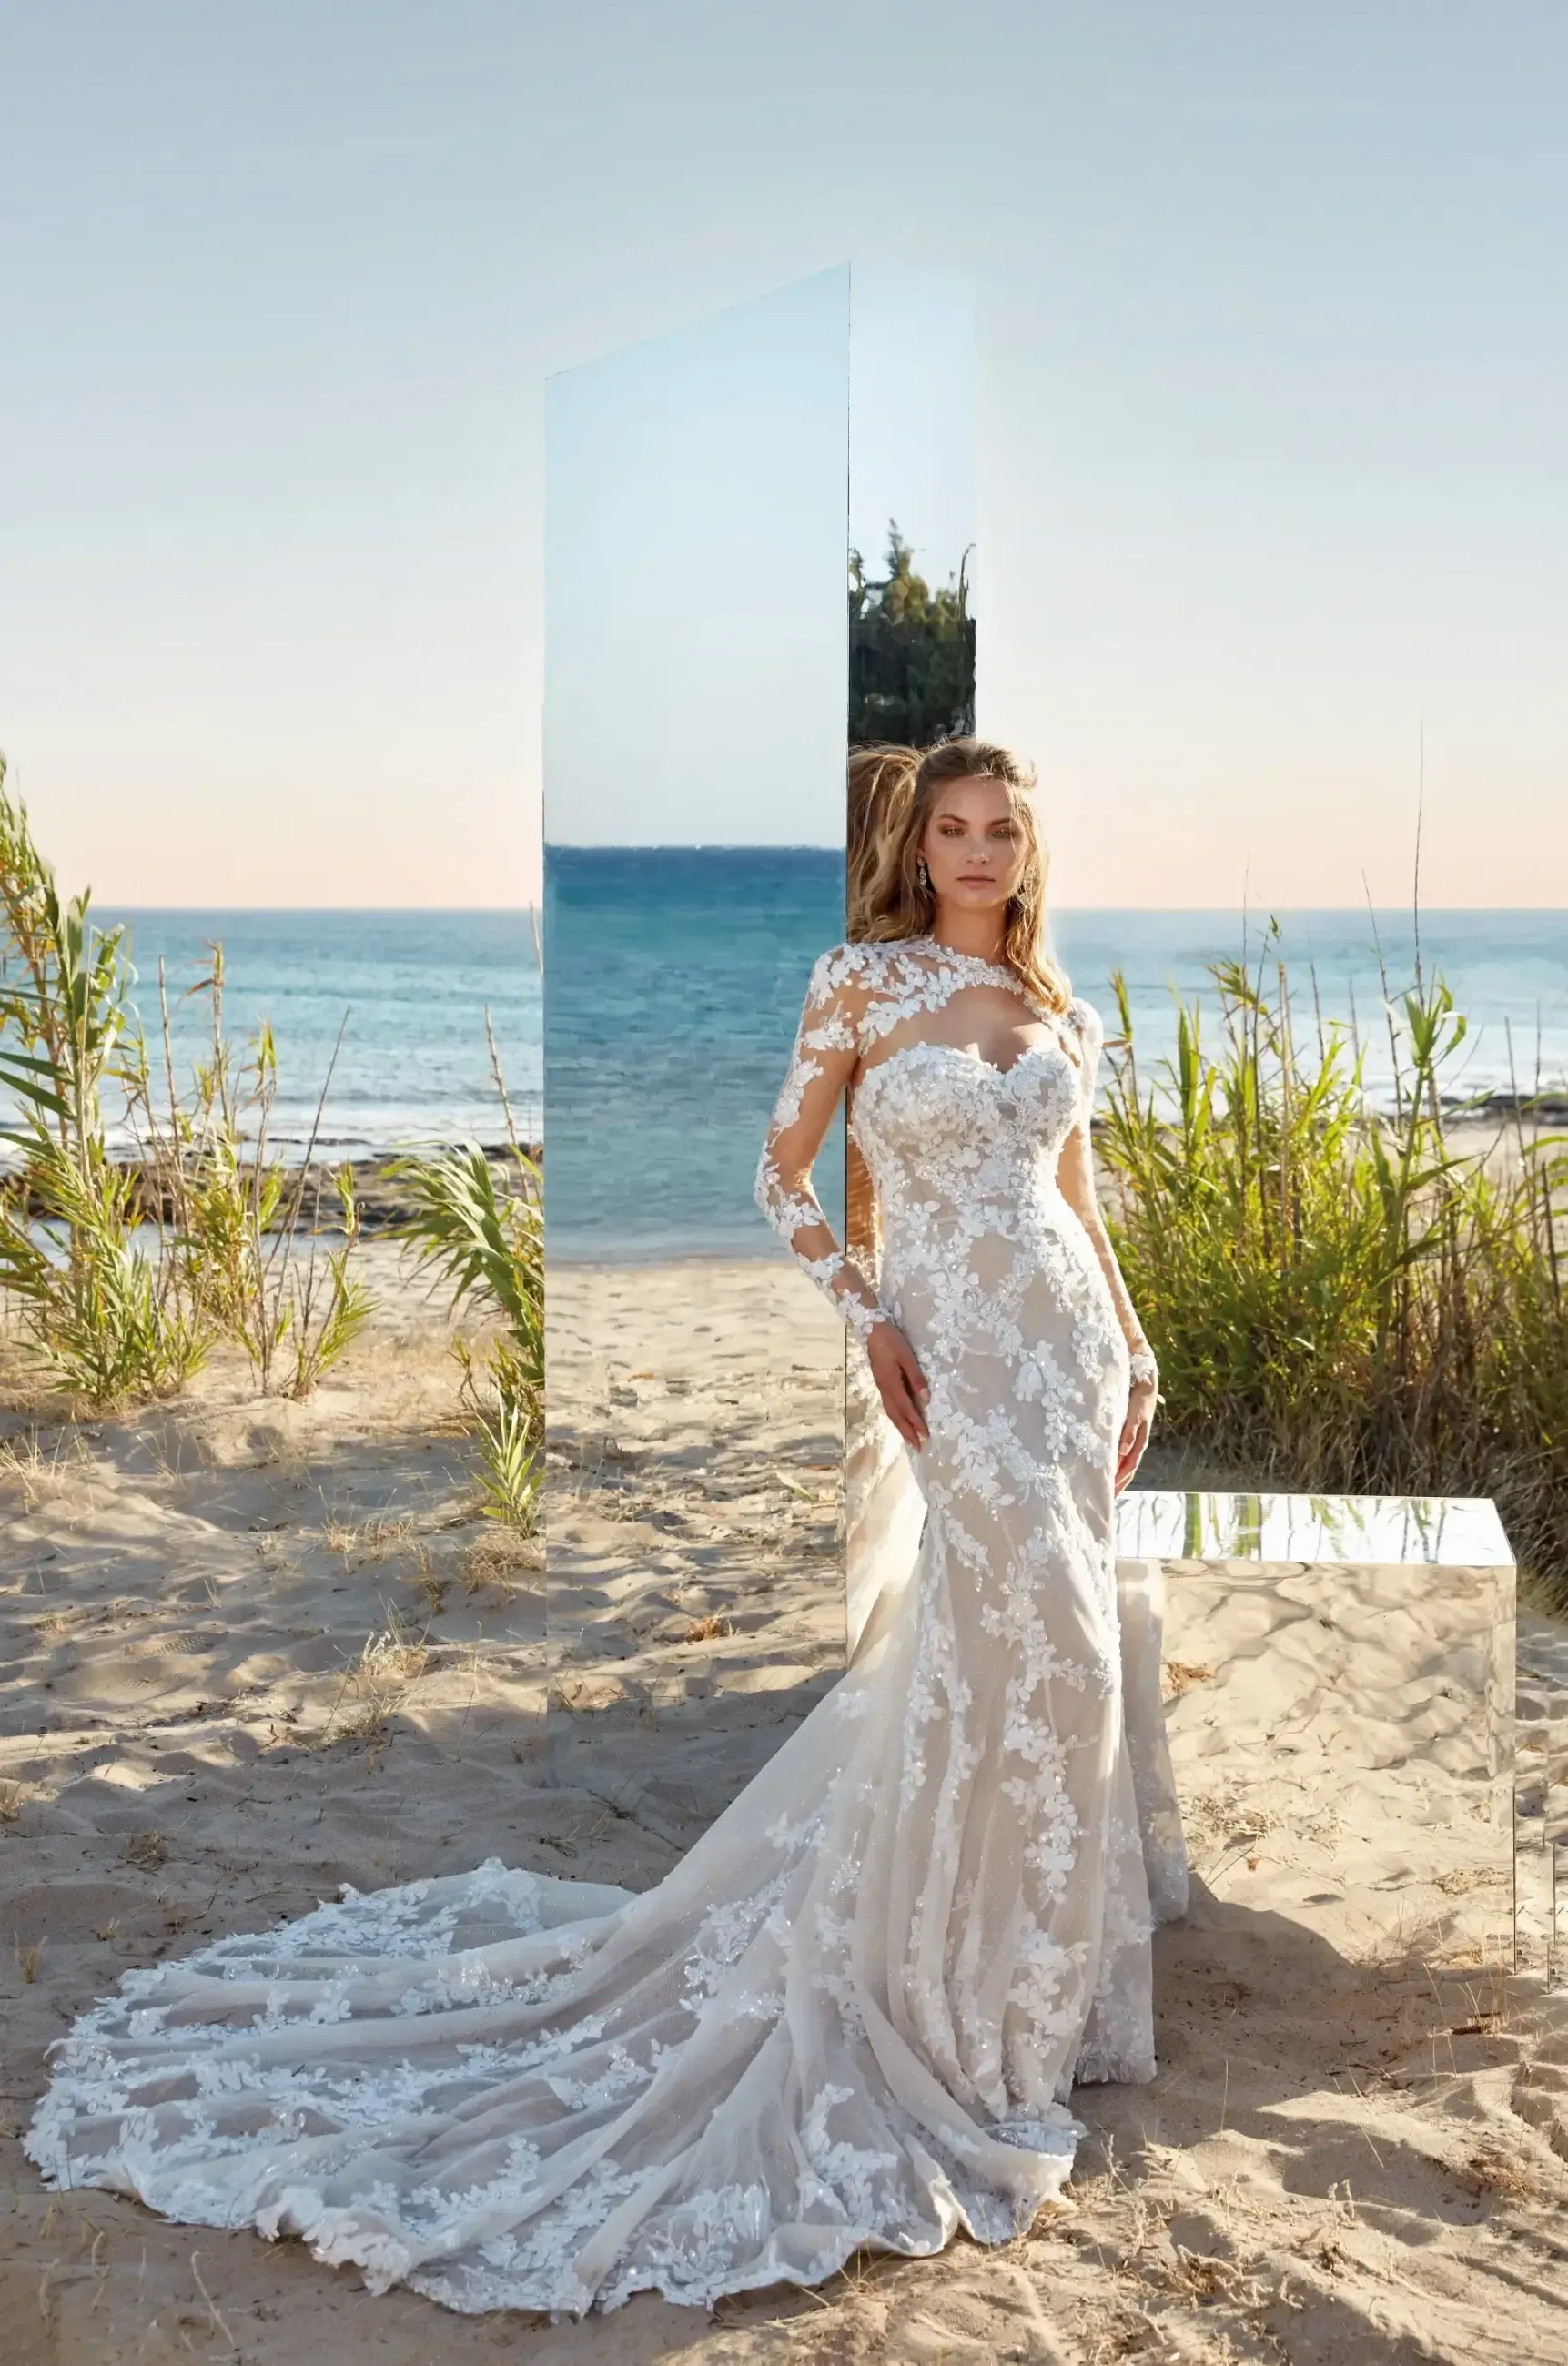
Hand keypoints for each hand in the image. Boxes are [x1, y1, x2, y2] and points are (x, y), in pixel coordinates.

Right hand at [867, 1319, 929, 1447]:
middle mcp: (885, 1389)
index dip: (916, 1423)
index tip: (925, 1436)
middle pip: (896, 1416)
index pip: (906, 1409)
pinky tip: (899, 1418)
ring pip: (891, 1412)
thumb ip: (916, 1378)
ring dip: (900, 1426)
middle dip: (907, 1432)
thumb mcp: (907, 1357)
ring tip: (909, 1438)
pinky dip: (895, 1416)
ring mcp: (881, 1386)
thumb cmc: (891, 1341)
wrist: (871, 1329)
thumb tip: (926, 1399)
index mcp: (892, 1384)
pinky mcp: (881, 1382)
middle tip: (917, 1447)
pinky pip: (888, 1405)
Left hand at [1114, 1375, 1156, 1495]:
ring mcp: (1132, 1440)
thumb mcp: (1135, 1415)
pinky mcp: (1127, 1434)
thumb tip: (1123, 1452)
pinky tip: (1107, 1468)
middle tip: (1106, 1500)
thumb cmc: (1140, 1399)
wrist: (1145, 1385)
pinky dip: (1115, 1464)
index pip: (1128, 1468)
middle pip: (1126, 1470)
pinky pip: (1121, 1454)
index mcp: (1138, 1442)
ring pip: (1124, 1464)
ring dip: (1116, 1477)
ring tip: (1106, 1489)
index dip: (1119, 1482)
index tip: (1110, 1495)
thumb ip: (1129, 1431)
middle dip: (1117, 1485)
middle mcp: (1135, 1444)